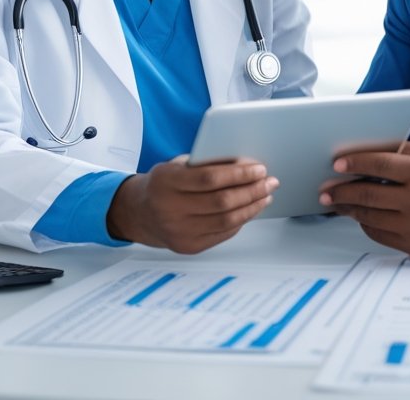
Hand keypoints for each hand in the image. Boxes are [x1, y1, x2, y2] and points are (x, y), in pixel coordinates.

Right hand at [107, 156, 278, 253]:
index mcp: (166, 182)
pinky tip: (250, 209)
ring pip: (226, 220)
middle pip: (222, 202)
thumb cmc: (165, 183)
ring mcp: (178, 231)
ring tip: (265, 195)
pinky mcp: (188, 247)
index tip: (259, 169)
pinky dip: (241, 220)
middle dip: (252, 190)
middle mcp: (170, 209)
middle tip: (269, 182)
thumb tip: (248, 164)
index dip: (239, 173)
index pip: (210, 178)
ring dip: (252, 207)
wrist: (140, 212)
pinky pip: (223, 233)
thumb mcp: (179, 165)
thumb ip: (207, 163)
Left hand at [318, 142, 409, 260]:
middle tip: (327, 189)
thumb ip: (408, 151)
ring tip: (338, 203)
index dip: (354, 164)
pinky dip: (368, 225)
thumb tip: (373, 150)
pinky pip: (381, 236)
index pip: (379, 166)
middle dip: (341, 191)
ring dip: (350, 209)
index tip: (338, 164)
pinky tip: (362, 217)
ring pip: (370, 218)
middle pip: (368, 195)